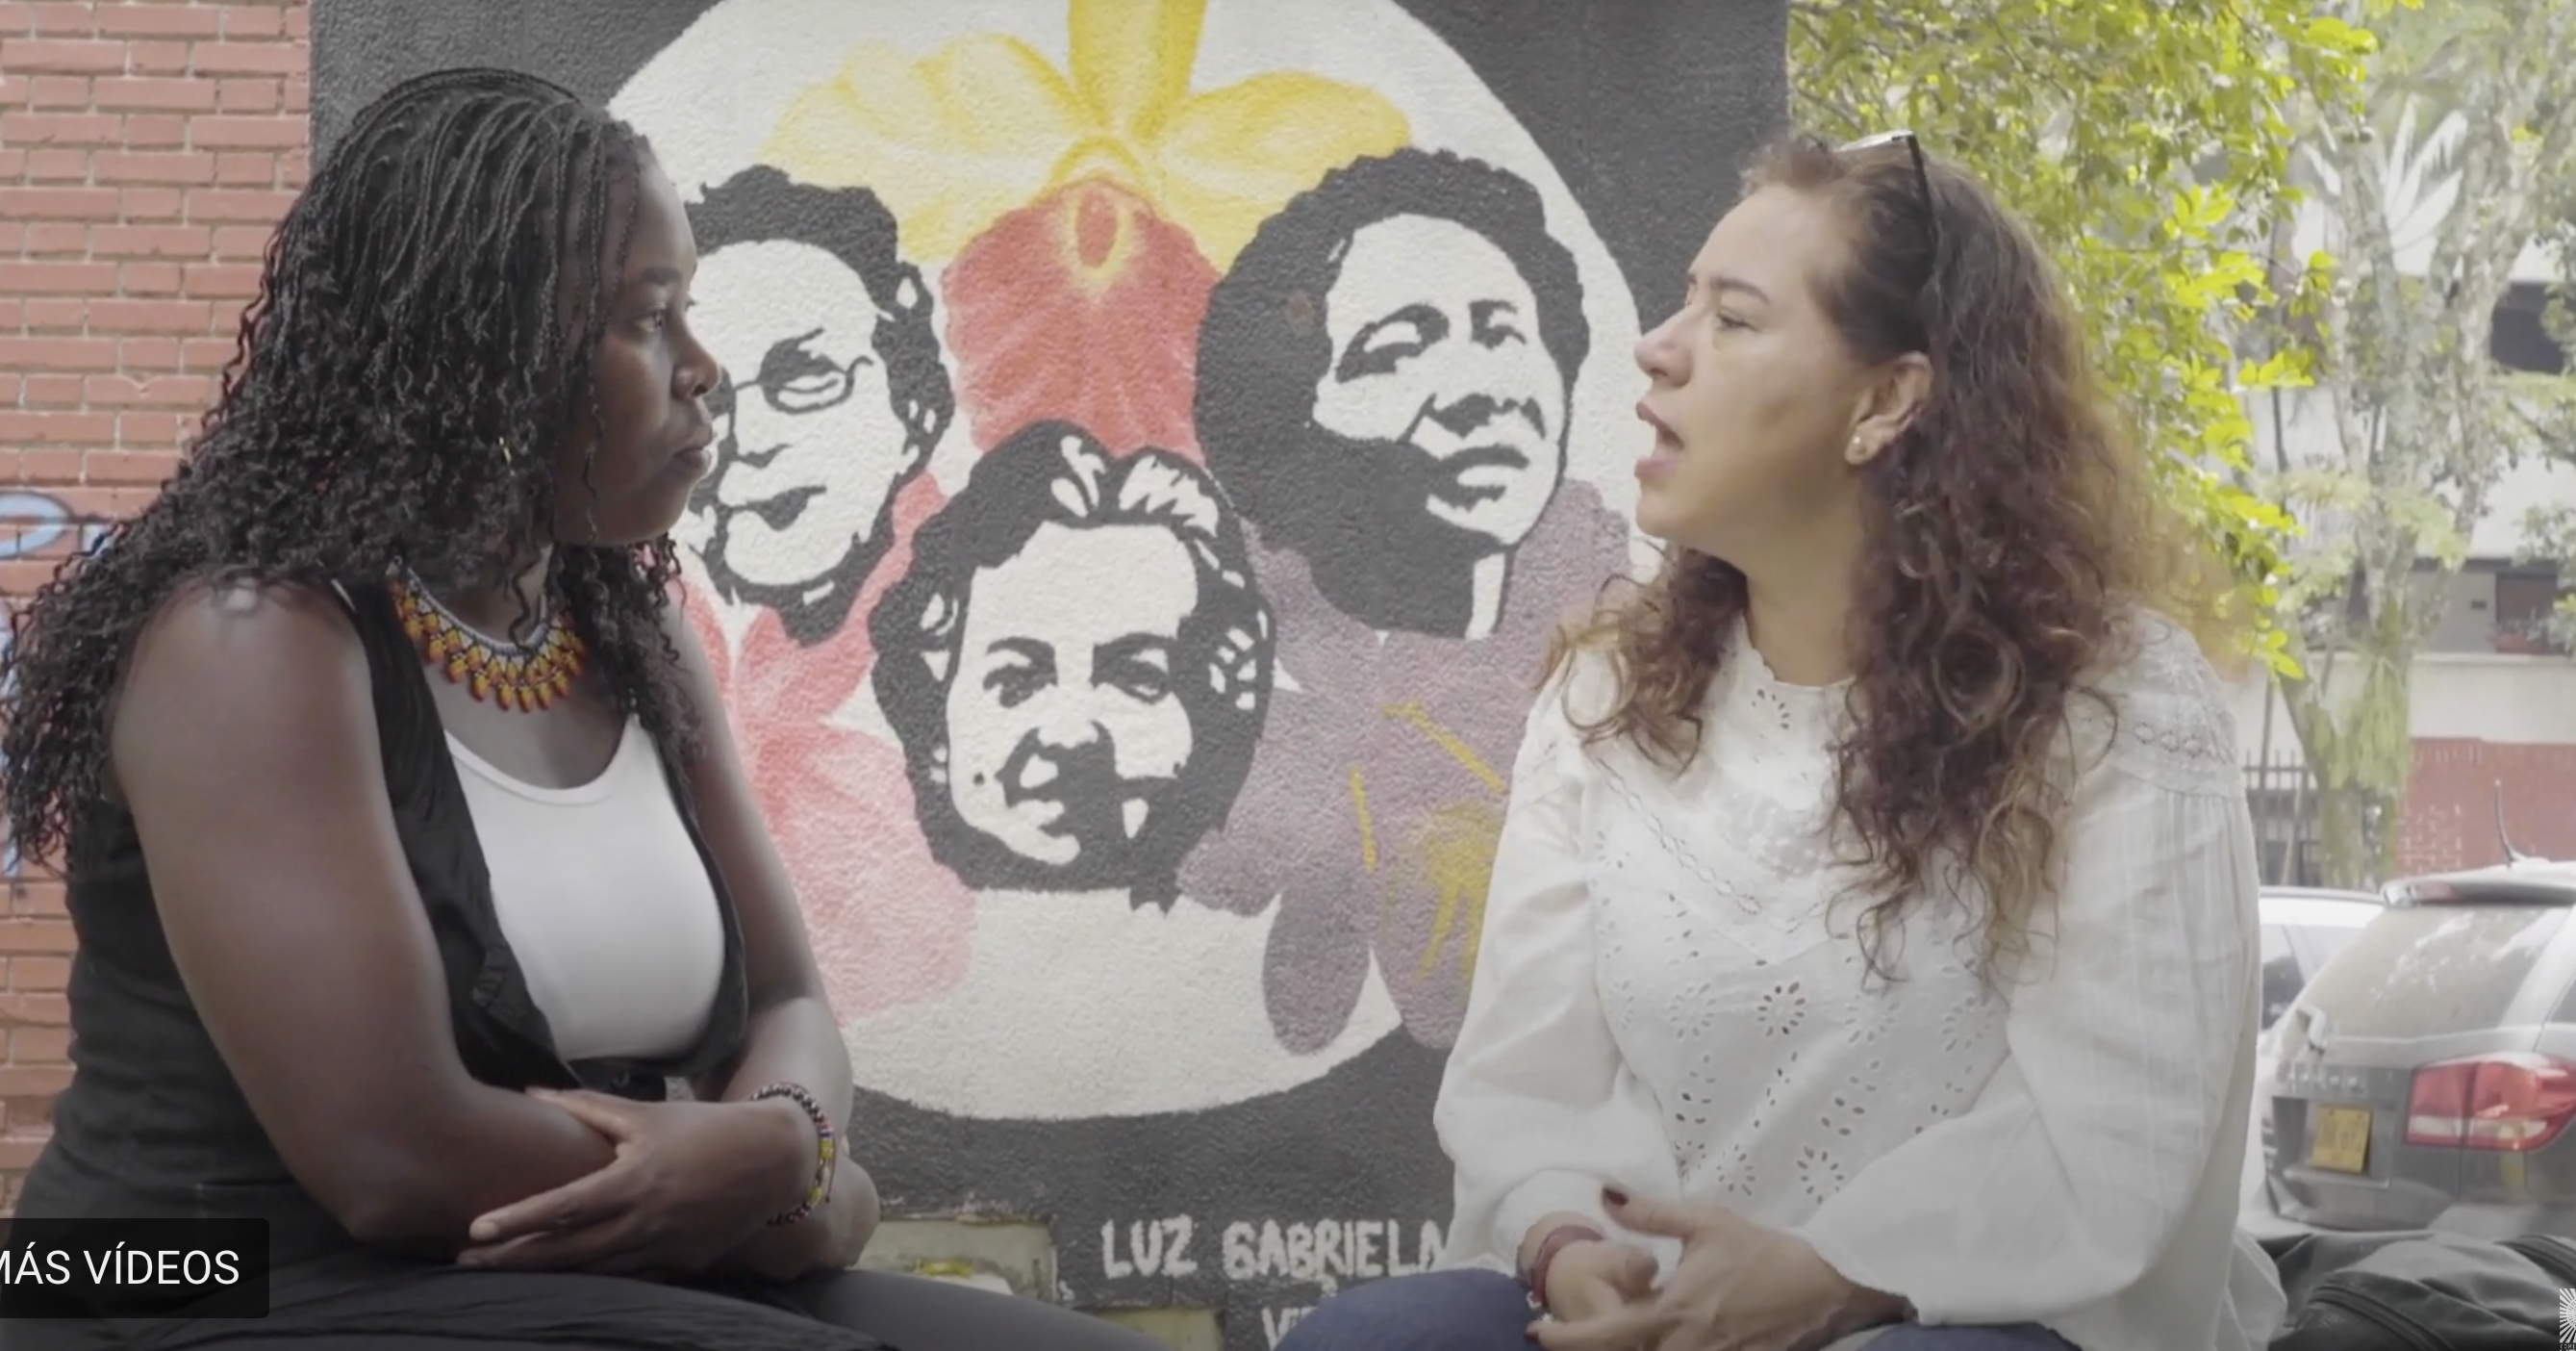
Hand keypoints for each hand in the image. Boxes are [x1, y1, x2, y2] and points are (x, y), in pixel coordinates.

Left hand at [454, 1088, 813, 1277]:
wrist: (773, 1161)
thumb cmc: (706, 1129)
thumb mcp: (647, 1114)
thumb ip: (587, 1108)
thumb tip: (532, 1093)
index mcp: (634, 1182)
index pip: (563, 1208)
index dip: (517, 1220)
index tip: (476, 1229)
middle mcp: (645, 1223)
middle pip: (566, 1252)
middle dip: (513, 1259)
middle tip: (466, 1262)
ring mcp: (664, 1250)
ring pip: (592, 1272)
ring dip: (545, 1275)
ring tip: (502, 1272)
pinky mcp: (681, 1265)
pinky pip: (628, 1278)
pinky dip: (593, 1280)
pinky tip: (563, 1280)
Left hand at [1534, 1189, 1904, 1350]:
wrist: (1817, 1283)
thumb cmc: (1758, 1250)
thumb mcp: (1703, 1222)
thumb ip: (1650, 1213)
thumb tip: (1606, 1197)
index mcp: (1672, 1312)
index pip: (1607, 1335)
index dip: (1567, 1339)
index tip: (1537, 1332)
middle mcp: (1685, 1345)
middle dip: (1596, 1349)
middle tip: (1568, 1331)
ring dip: (1630, 1349)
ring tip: (1612, 1332)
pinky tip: (1656, 1336)